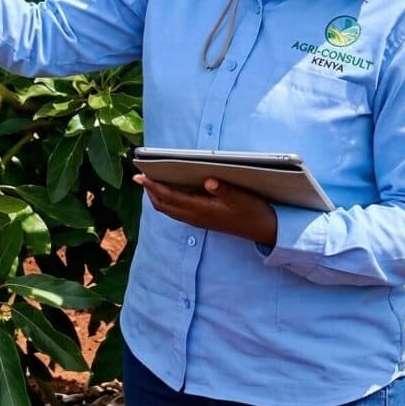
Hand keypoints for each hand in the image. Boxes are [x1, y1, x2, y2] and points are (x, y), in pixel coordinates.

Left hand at [134, 175, 277, 246]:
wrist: (265, 230)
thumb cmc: (253, 211)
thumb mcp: (242, 198)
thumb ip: (225, 190)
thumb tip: (208, 180)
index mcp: (201, 210)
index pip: (169, 197)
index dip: (153, 186)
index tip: (139, 176)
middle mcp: (195, 217)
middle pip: (163, 205)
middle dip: (150, 191)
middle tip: (141, 175)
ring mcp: (198, 220)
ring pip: (168, 209)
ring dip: (157, 196)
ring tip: (151, 180)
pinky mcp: (202, 220)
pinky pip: (176, 211)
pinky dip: (167, 200)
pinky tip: (170, 190)